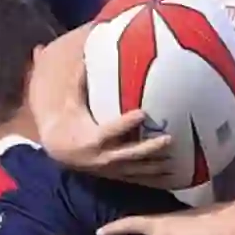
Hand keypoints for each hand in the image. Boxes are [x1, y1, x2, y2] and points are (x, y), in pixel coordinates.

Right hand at [31, 28, 172, 182]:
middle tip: (169, 139)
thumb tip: (83, 56)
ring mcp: (110, 169)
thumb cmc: (68, 121)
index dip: (127, 122)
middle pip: (130, 153)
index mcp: (92, 137)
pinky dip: (153, 178)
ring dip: (156, 165)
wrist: (59, 150)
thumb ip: (78, 82)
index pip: (112, 130)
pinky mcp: (115, 175)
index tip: (143, 113)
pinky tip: (170, 175)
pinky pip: (136, 179)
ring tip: (175, 159)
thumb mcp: (71, 103)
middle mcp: (102, 156)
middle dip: (150, 148)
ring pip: (136, 169)